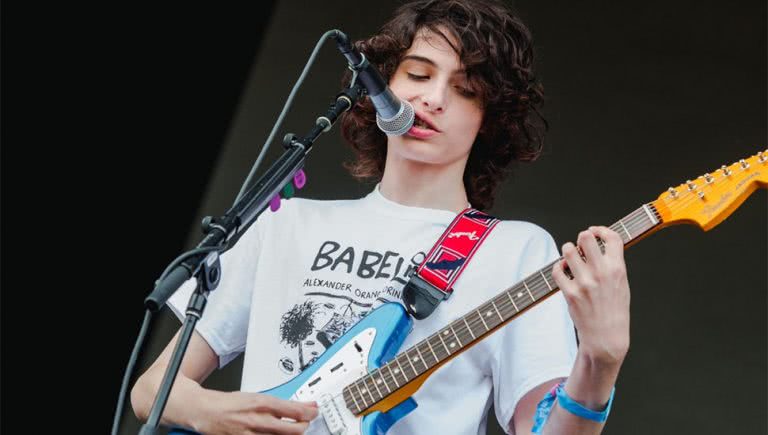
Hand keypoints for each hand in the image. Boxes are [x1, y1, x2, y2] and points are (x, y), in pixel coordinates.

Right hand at [193, 391, 317, 434]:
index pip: (294, 410)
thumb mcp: (256, 396)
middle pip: (292, 429)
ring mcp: (250, 433)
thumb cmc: (230, 403)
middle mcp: (258, 419)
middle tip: (306, 423)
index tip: (314, 412)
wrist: (205, 410)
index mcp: (262, 402)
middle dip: (304, 427)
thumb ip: (278, 403)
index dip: (309, 413)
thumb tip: (299, 405)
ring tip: (293, 430)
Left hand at [551, 226, 629, 366]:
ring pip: (568, 250)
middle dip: (581, 238)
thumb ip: (613, 264)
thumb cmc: (614, 310)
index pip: (612, 237)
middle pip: (586, 238)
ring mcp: (585, 283)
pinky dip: (558, 267)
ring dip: (568, 251)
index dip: (601, 230)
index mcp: (617, 269)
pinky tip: (564, 271)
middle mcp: (601, 274)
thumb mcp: (622, 284)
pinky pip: (557, 269)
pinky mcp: (570, 293)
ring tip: (571, 259)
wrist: (606, 337)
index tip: (594, 231)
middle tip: (581, 247)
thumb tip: (599, 243)